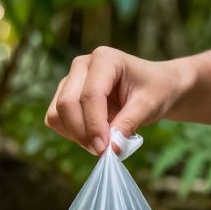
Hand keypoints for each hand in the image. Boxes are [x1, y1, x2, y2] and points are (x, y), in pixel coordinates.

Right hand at [45, 46, 190, 154]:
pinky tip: (92, 136)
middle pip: (67, 104)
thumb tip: (111, 149)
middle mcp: (82, 65)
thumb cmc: (155, 90)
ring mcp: (70, 79)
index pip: (91, 95)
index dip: (95, 126)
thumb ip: (128, 124)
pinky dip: (70, 133)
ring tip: (101, 143)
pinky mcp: (64, 95)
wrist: (155, 87)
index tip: (106, 149)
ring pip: (57, 112)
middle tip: (103, 150)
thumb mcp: (149, 106)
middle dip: (83, 133)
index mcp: (105, 59)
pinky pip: (55, 119)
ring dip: (75, 134)